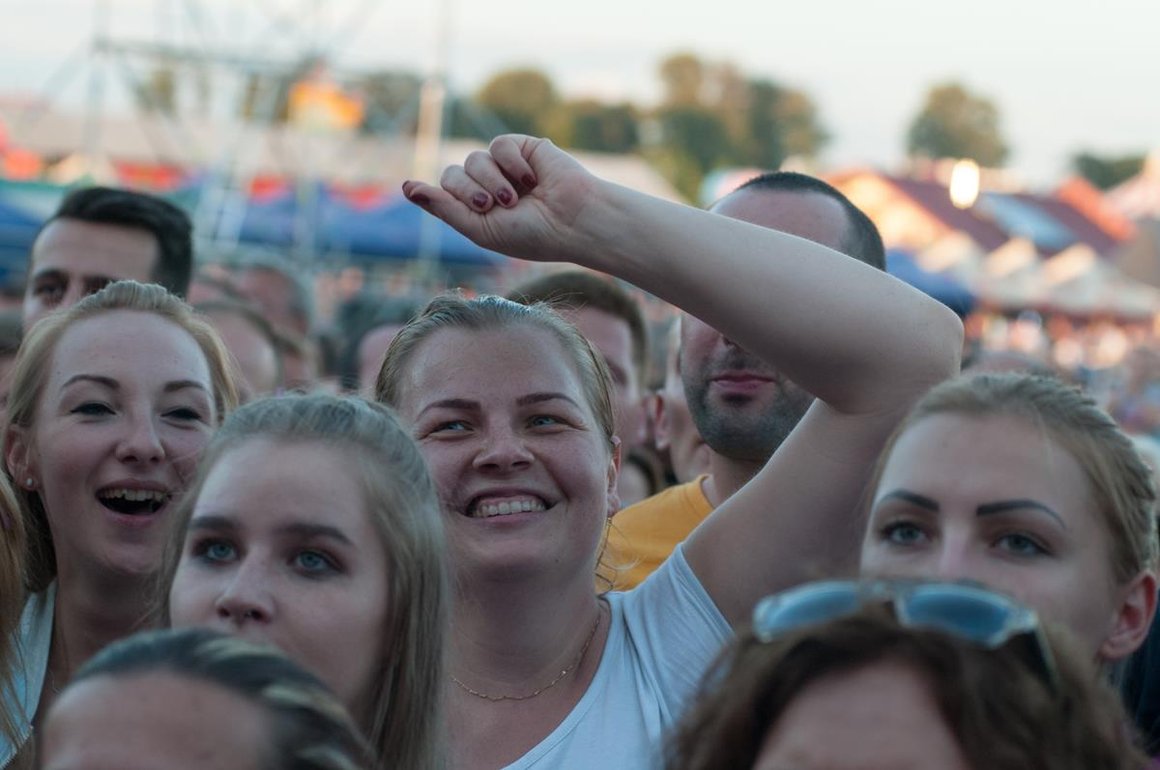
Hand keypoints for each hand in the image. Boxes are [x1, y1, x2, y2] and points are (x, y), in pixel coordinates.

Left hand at [402, 135, 601, 263]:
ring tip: (517, 197)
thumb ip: (444, 208)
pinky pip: (499, 145)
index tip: (435, 195)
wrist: (573, 221)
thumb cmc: (531, 235)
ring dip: (493, 180)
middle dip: (471, 191)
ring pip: (474, 159)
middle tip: (497, 206)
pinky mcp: (522, 148)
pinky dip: (512, 163)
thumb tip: (405, 186)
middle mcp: (487, 186)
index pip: (443, 193)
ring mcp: (504, 167)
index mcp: (476, 210)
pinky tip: (532, 179)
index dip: (441, 195)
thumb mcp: (480, 229)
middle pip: (452, 174)